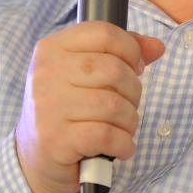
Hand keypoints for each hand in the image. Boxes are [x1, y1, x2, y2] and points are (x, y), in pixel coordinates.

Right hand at [15, 22, 164, 192]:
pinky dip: (123, 144)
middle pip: (113, 69)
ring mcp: (49, 106)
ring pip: (113, 105)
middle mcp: (46, 73)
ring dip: (129, 121)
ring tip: (123, 129)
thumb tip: (157, 47)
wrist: (35, 160)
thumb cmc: (66, 112)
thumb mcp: (85, 76)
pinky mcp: (56, 139)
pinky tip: (120, 147)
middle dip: (133, 91)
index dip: (130, 50)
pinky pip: (107, 135)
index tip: (134, 68)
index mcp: (52, 49)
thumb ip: (121, 56)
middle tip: (127, 105)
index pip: (104, 33)